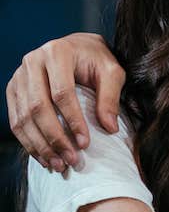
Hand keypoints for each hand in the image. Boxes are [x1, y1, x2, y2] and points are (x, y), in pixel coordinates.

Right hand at [6, 33, 124, 170]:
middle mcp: (32, 61)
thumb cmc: (97, 60)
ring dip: (40, 145)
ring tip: (58, 164)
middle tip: (71, 160)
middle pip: (38, 107)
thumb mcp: (112, 71)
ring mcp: (18, 76)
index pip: (62, 93)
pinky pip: (16, 120)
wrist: (78, 47)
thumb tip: (109, 128)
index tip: (85, 144)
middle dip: (55, 138)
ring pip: (24, 117)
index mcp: (57, 52)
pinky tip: (44, 157)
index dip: (73, 121)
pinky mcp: (13, 89)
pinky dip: (29, 142)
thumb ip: (111, 97)